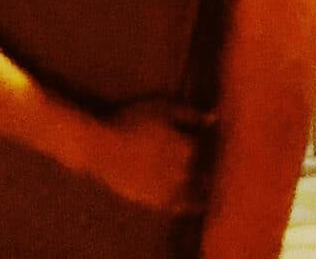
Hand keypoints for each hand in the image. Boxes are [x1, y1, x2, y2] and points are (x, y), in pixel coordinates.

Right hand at [94, 100, 213, 214]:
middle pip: (205, 170)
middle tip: (212, 163)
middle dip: (210, 167)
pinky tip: (197, 202)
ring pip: (198, 191)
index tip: (212, 142)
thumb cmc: (131, 121)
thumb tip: (213, 118)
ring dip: (205, 187)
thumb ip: (189, 113)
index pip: (207, 147)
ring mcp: (172, 189)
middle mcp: (184, 170)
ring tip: (207, 183)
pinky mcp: (159, 202)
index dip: (210, 143)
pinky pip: (182, 206)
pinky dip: (192, 204)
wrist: (102, 148)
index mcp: (186, 146)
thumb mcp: (160, 108)